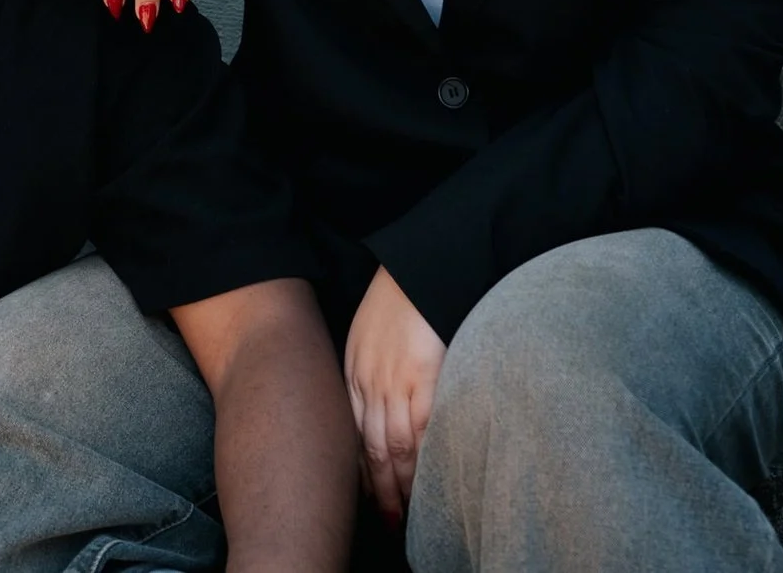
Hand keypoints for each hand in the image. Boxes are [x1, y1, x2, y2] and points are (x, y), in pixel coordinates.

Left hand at [344, 267, 445, 525]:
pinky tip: (428, 481)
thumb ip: (371, 368)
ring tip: (407, 514)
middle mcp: (369, 381)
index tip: (366, 496)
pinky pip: (421, 430)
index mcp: (355, 370)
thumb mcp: (369, 334)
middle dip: (378, 490)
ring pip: (394, 447)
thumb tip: (384, 401)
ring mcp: (396, 381)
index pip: (354, 433)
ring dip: (400, 485)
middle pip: (370, 448)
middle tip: (388, 520)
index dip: (361, 469)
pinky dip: (422, 461)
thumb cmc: (401, 297)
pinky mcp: (424, 376)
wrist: (420, 262)